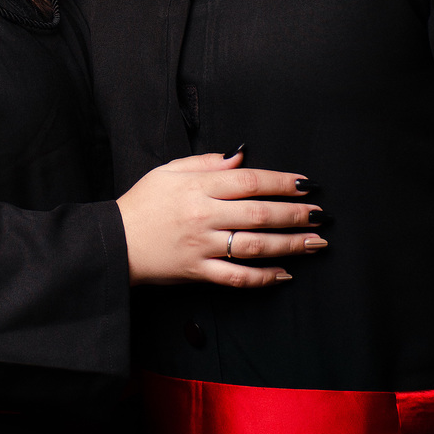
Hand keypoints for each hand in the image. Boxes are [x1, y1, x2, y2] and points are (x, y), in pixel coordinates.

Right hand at [117, 150, 325, 287]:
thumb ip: (206, 162)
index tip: (305, 184)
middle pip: (259, 213)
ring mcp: (202, 246)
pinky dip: (263, 277)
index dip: (281, 182)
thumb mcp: (168, 171)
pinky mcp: (198, 271)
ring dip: (289, 245)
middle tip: (319, 215)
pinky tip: (285, 274)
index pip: (249, 181)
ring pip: (254, 246)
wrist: (114, 242)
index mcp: (197, 187)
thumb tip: (240, 155)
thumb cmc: (142, 204)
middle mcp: (203, 216)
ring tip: (314, 243)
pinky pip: (236, 277)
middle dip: (294, 214)